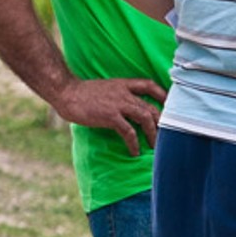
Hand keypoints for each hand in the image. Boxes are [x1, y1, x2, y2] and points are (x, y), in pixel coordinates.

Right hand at [52, 77, 166, 156]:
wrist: (65, 92)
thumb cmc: (82, 94)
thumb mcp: (105, 90)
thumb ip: (118, 96)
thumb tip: (127, 110)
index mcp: (123, 84)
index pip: (149, 85)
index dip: (162, 94)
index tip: (169, 105)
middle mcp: (124, 93)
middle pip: (150, 106)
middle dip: (161, 122)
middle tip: (165, 135)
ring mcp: (118, 104)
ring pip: (145, 117)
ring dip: (152, 133)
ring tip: (154, 146)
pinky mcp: (110, 116)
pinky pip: (129, 131)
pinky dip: (134, 143)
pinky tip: (134, 152)